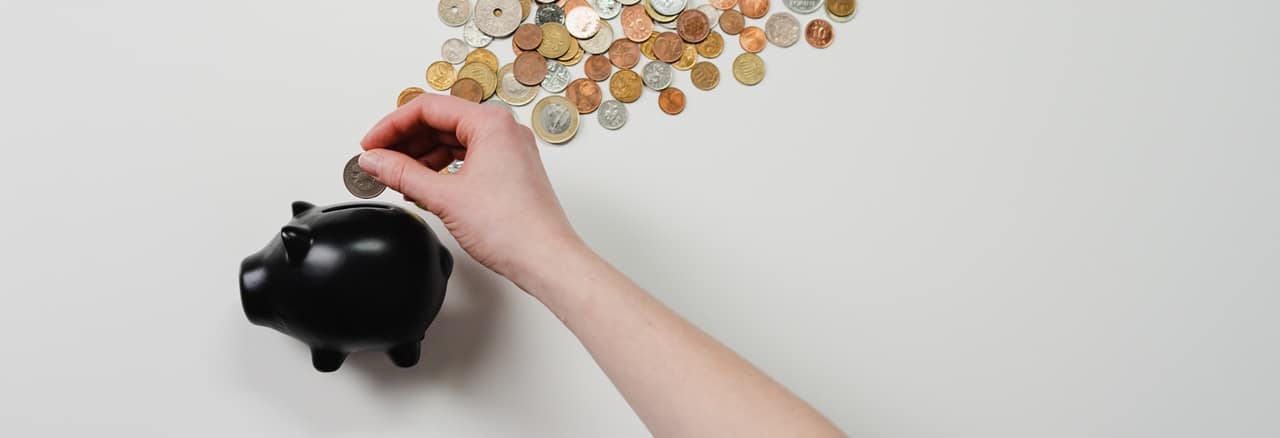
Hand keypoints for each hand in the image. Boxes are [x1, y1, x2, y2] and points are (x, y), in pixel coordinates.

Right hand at [358, 94, 581, 283]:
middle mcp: (504, 130)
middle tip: (377, 160)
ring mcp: (509, 150)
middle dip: (405, 141)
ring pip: (453, 140)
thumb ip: (402, 173)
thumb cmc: (512, 228)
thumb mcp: (444, 197)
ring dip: (421, 156)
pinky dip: (441, 168)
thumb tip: (374, 160)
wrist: (545, 259)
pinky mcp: (510, 171)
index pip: (428, 108)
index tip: (370, 145)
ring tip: (396, 176)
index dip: (391, 126)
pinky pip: (467, 157)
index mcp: (491, 123)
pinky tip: (422, 184)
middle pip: (440, 121)